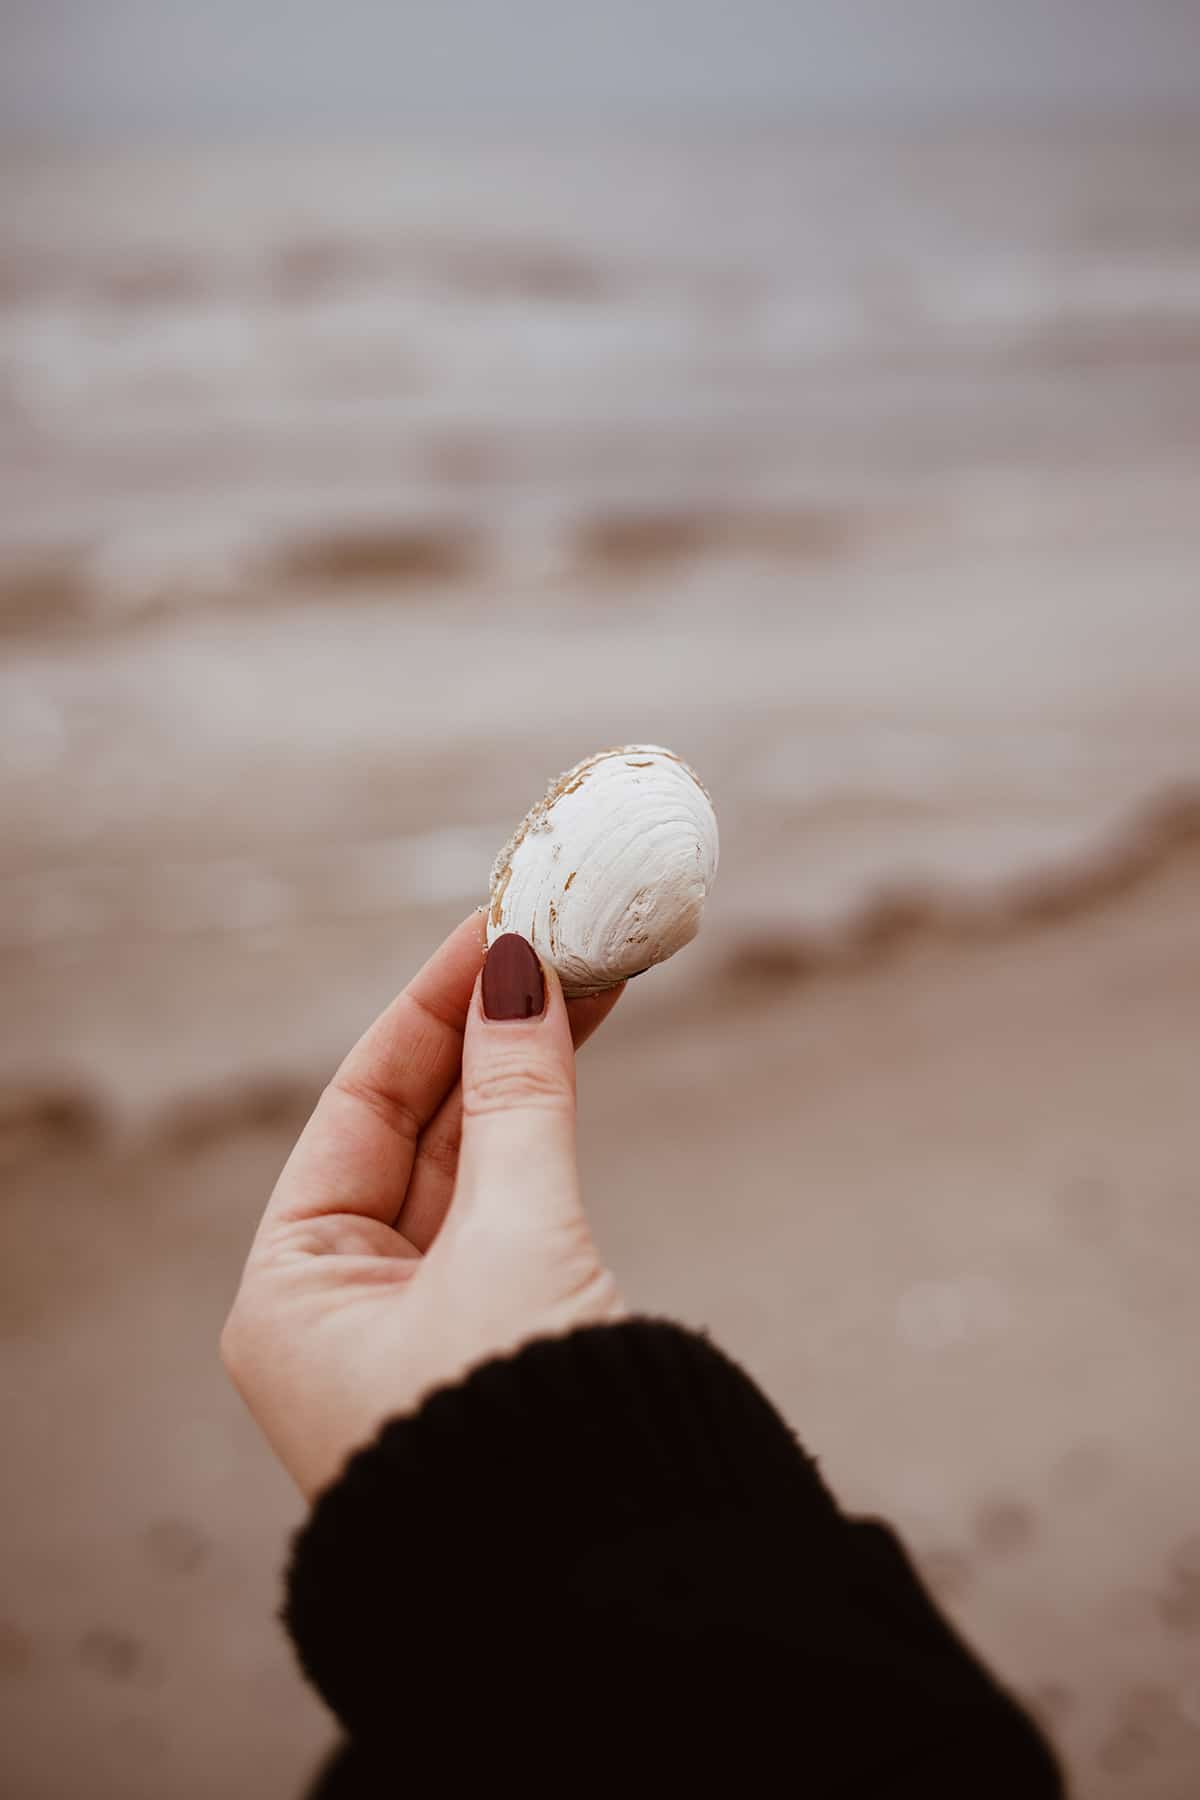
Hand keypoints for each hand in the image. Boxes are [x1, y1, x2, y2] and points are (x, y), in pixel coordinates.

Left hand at [221, 915, 624, 1498]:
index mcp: (294, 1293)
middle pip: (415, 1126)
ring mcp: (419, 1326)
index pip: (359, 1105)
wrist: (609, 1601)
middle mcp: (341, 1306)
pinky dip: (545, 1134)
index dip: (434, 1005)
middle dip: (490, 1029)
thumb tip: (521, 967)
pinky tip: (577, 1056)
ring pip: (472, 1162)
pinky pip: (508, 1208)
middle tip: (560, 934)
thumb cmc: (526, 1435)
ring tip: (590, 972)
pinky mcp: (489, 1343)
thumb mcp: (519, 1244)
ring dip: (527, 1070)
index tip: (500, 922)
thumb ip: (520, 1100)